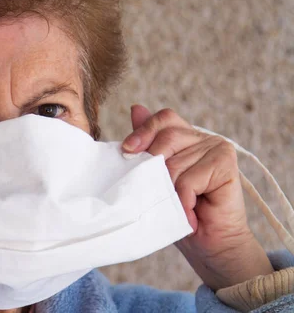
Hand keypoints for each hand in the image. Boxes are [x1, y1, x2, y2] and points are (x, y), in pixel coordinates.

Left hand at [122, 105, 272, 289]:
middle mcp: (203, 138)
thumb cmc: (178, 212)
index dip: (144, 131)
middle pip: (167, 138)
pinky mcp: (226, 165)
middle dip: (154, 167)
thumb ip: (148, 145)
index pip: (163, 119)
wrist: (208, 245)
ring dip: (169, 191)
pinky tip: (187, 213)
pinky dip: (182, 200)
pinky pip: (189, 179)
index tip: (127, 151)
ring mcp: (218, 148)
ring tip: (175, 206)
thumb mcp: (155, 177)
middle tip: (157, 192)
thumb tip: (136, 108)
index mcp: (185, 136)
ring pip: (175, 163)